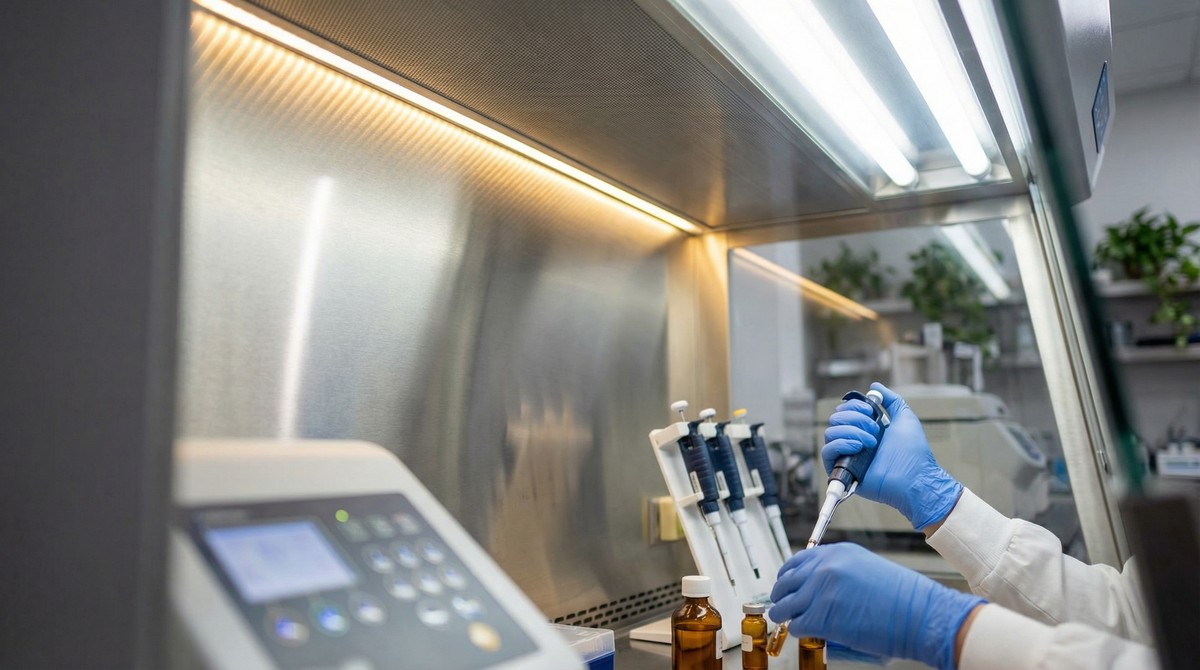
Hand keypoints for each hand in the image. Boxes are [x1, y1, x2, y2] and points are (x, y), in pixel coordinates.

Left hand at [770, 543, 984, 669]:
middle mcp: (825, 568)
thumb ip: (840, 571)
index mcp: (836, 553)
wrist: (919, 614)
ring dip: (785, 615)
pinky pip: (797, 625)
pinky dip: (799, 630)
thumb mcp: (866, 568)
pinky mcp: (821, 617)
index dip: (787, 575)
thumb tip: (819, 585)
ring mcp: (820, 592)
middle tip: (782, 605)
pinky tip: (806, 631)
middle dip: (782, 596)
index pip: (797, 561)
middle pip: (786, 582)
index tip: (785, 584)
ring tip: (789, 620)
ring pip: (785, 605)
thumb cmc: (903, 597)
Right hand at [822, 382, 962, 529]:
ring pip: (830, 433)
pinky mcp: (842, 471)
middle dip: (855, 418)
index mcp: (865, 429)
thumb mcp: (905, 417)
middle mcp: (854, 441)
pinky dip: (841, 444)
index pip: (844, 411)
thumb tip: (874, 386)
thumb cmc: (914, 451)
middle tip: (875, 429)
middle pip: (835, 419)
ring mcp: (847, 456)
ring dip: (851, 431)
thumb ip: (891, 400)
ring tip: (871, 442)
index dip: (854, 406)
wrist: (915, 477)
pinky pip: (827, 451)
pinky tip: (858, 446)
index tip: (871, 412)